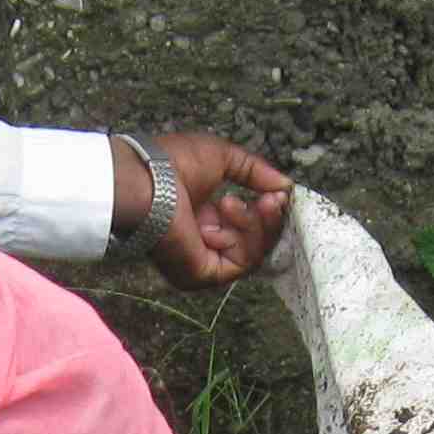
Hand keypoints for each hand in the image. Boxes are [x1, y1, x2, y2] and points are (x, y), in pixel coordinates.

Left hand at [138, 133, 293, 288]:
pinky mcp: (203, 275)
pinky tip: (233, 209)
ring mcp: (202, 263)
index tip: (280, 192)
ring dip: (259, 223)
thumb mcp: (223, 158)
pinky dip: (248, 235)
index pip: (245, 226)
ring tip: (257, 201)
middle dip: (268, 219)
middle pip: (254, 243)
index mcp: (201, 219)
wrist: (146, 178)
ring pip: (253, 253)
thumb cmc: (171, 163)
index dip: (266, 211)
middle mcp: (201, 245)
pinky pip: (243, 261)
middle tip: (275, 198)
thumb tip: (286, 185)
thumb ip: (255, 172)